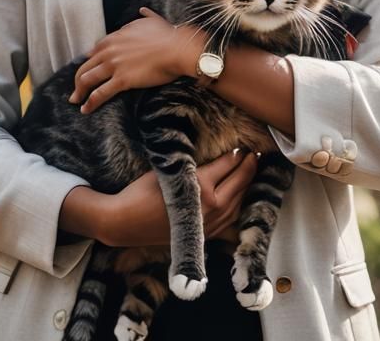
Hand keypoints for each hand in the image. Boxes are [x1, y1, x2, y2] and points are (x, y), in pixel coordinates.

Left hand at [70, 7, 204, 113]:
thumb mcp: (152, 21)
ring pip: (87, 79)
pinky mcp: (122, 80)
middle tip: (76, 89)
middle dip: (77, 79)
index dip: (89, 62)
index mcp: (115, 37)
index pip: (94, 51)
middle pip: (85, 66)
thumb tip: (143, 10)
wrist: (177, 48)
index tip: (88, 69)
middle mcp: (110, 50)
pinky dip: (90, 103)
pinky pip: (100, 93)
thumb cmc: (168, 36)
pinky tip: (85, 109)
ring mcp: (114, 65)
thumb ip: (144, 16)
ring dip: (79, 92)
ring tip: (76, 100)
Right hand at [95, 150, 258, 246]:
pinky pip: (231, 219)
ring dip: (247, 185)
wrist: (126, 223)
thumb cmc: (141, 193)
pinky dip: (239, 206)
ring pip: (239, 202)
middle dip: (249, 166)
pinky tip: (241, 198)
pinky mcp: (206, 234)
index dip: (237, 153)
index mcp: (202, 187)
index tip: (243, 145)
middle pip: (239, 182)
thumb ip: (193, 163)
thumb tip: (212, 154)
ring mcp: (211, 223)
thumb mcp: (168, 169)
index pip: (228, 165)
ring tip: (251, 172)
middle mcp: (211, 207)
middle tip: (254, 154)